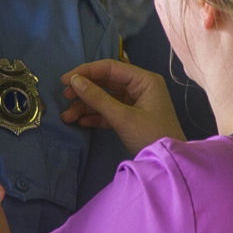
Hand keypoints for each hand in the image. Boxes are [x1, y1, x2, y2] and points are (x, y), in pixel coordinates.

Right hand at [60, 58, 184, 153]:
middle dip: (84, 91)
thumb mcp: (122, 117)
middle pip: (105, 82)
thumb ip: (97, 98)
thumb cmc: (151, 136)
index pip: (110, 68)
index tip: (65, 79)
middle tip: (64, 97)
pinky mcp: (130, 118)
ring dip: (86, 106)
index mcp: (144, 80)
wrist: (168, 165)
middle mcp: (140, 87)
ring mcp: (135, 103)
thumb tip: (74, 81)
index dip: (86, 71)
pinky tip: (80, 122)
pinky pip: (109, 111)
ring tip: (67, 117)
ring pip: (105, 98)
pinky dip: (95, 116)